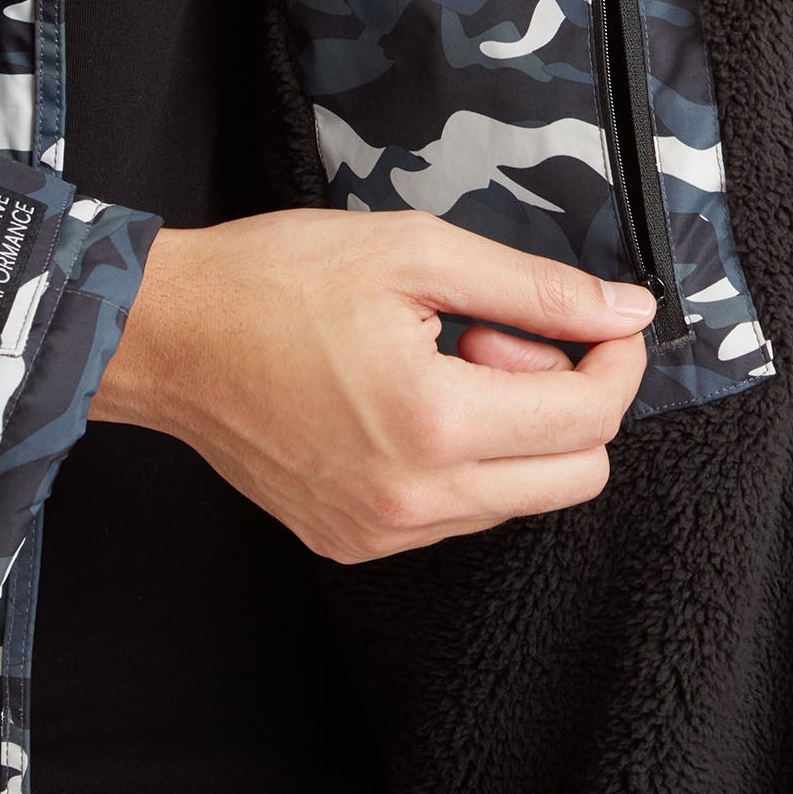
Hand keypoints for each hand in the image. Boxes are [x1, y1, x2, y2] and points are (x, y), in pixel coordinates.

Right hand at [90, 209, 653, 563]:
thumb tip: (625, 310)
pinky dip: (468, 455)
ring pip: (523, 496)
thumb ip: (536, 287)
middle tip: (498, 336)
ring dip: (516, 427)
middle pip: (577, 475)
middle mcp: (413, 501)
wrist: (166, 335)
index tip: (600, 316)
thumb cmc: (276, 280)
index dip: (617, 356)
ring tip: (445, 360)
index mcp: (434, 424)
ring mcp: (382, 532)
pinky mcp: (356, 541)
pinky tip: (414, 397)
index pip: (592, 418)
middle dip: (569, 397)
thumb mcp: (419, 252)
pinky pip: (463, 512)